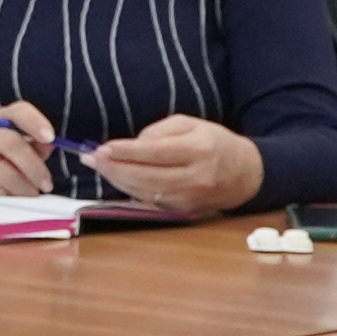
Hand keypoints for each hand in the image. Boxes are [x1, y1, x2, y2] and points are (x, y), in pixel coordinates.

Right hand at [0, 105, 57, 196]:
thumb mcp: (19, 149)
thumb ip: (36, 146)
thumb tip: (49, 145)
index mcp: (0, 121)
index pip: (18, 112)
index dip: (35, 122)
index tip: (50, 138)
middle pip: (12, 144)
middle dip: (34, 167)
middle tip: (46, 185)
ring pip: (5, 173)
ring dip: (23, 188)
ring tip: (28, 194)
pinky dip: (7, 198)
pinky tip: (8, 197)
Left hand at [83, 116, 263, 214]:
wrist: (245, 175)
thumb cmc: (214, 143)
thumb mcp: (191, 124)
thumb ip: (159, 131)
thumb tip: (130, 145)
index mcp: (198, 150)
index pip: (154, 153)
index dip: (125, 152)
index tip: (101, 148)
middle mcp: (194, 177)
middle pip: (144, 175)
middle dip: (113, 167)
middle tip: (91, 157)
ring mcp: (188, 198)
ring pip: (143, 191)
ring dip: (116, 179)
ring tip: (98, 166)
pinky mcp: (183, 211)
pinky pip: (149, 199)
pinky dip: (130, 188)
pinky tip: (117, 177)